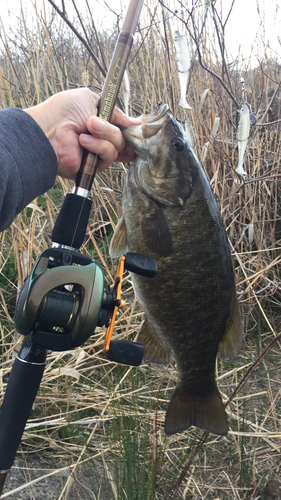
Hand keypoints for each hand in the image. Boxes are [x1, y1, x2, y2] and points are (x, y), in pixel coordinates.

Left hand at [24, 88, 139, 178]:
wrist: (49, 129)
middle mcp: (101, 140)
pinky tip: (83, 142)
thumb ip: (115, 110)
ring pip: (117, 148)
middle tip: (95, 123)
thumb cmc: (65, 111)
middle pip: (124, 140)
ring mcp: (97, 154)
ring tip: (86, 128)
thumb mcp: (92, 100)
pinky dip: (98, 147)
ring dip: (104, 135)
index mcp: (101, 124)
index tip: (136, 127)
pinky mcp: (93, 167)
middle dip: (112, 129)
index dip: (131, 129)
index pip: (123, 130)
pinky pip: (108, 158)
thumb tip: (134, 122)